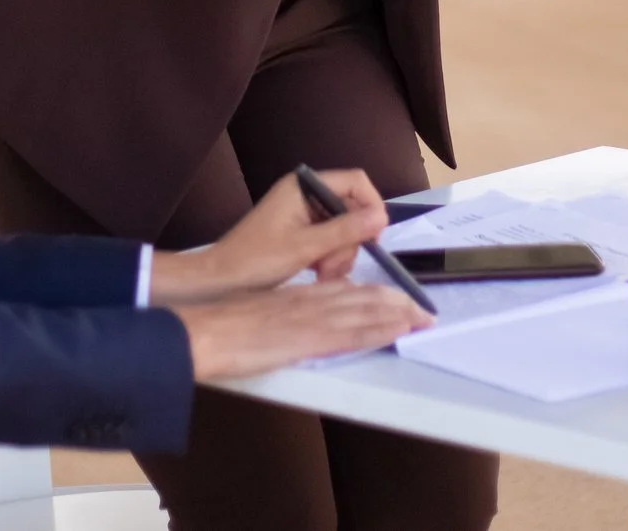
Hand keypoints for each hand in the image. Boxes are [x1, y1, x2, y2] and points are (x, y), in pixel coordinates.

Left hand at [148, 170, 387, 303]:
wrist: (218, 282)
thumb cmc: (256, 261)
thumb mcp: (305, 247)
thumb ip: (345, 230)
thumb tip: (382, 216)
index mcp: (304, 186)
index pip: (355, 182)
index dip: (371, 206)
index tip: (374, 237)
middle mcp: (305, 194)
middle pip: (351, 209)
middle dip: (349, 241)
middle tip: (332, 267)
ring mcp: (303, 214)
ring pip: (343, 229)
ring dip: (339, 255)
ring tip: (321, 275)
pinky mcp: (300, 232)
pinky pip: (330, 240)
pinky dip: (329, 258)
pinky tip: (318, 275)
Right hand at [173, 280, 430, 380]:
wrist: (204, 330)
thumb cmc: (223, 325)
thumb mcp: (260, 313)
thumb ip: (284, 315)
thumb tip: (296, 323)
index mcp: (298, 295)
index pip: (347, 290)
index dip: (375, 294)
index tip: (396, 299)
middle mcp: (310, 301)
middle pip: (364, 296)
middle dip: (396, 302)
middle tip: (422, 308)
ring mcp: (312, 318)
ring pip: (366, 310)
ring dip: (398, 314)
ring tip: (423, 317)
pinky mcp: (310, 338)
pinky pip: (354, 331)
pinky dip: (381, 328)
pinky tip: (399, 329)